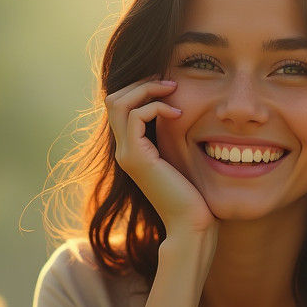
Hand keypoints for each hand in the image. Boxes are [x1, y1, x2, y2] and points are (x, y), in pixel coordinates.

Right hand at [104, 77, 217, 240]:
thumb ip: (173, 135)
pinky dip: (156, 107)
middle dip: (141, 83)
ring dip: (146, 89)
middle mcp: (123, 150)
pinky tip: (179, 114)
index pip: (121, 105)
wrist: (190, 223)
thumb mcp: (181, 156)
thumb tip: (182, 109)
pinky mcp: (137, 158)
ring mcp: (127, 154)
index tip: (170, 87)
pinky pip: (135, 116)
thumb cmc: (193, 194)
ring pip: (118, 102)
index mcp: (132, 148)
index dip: (141, 88)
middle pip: (113, 98)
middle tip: (170, 83)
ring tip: (173, 90)